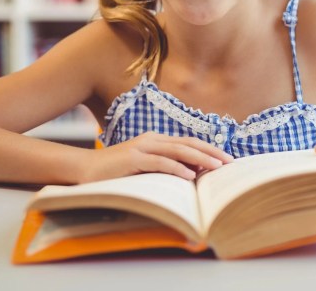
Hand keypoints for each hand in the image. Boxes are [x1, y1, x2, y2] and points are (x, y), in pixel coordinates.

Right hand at [80, 132, 233, 182]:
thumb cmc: (116, 173)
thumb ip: (164, 168)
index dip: (208, 149)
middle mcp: (152, 140)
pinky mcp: (133, 158)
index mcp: (156, 141)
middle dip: (211, 152)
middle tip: (230, 162)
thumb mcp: (144, 169)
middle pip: (189, 144)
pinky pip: (160, 162)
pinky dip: (177, 168)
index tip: (226, 159)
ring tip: (217, 167)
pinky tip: (190, 176)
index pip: (189, 143)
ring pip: (178, 150)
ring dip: (200, 159)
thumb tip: (192, 175)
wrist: (85, 170)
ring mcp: (142, 147)